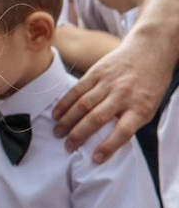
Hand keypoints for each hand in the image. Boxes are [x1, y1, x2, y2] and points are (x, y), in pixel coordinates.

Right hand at [52, 34, 169, 160]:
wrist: (150, 50)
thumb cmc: (150, 83)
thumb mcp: (149, 105)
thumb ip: (130, 121)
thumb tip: (106, 140)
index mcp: (141, 107)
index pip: (123, 131)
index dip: (108, 147)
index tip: (95, 158)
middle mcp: (124, 95)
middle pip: (97, 118)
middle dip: (79, 135)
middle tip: (68, 146)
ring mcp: (109, 82)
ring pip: (83, 105)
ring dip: (67, 121)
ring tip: (58, 133)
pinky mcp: (97, 72)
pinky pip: (77, 90)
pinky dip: (64, 103)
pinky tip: (57, 114)